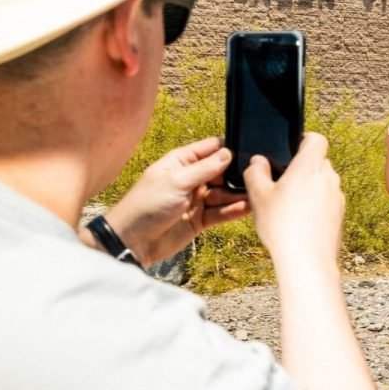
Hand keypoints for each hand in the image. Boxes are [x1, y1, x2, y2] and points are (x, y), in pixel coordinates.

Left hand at [97, 137, 249, 264]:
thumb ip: (204, 168)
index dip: (227, 148)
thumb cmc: (146, 205)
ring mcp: (196, 200)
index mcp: (180, 163)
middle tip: (257, 173)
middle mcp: (191, 179)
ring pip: (223, 194)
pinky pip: (221, 213)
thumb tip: (228, 153)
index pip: (209, 149)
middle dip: (237, 173)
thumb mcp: (176, 181)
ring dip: (238, 193)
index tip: (248, 148)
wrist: (132, 241)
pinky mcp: (200, 220)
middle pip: (221, 172)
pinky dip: (234, 210)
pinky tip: (247, 207)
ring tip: (256, 192)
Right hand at [244, 133, 343, 263]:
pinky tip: (300, 221)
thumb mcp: (259, 196)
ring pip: (323, 182)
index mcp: (310, 166)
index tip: (291, 149)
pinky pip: (328, 201)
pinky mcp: (340, 214)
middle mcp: (329, 177)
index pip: (317, 139)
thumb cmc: (281, 225)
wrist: (307, 260)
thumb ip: (256, 172)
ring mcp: (337, 196)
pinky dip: (317, 205)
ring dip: (309, 187)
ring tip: (289, 205)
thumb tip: (258, 162)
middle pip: (319, 161)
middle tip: (282, 183)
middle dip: (303, 168)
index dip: (304, 140)